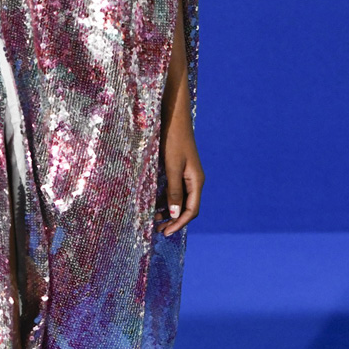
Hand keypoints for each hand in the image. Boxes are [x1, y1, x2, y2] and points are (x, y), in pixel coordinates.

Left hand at [155, 79, 204, 236]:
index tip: (165, 232)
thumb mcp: (171, 167)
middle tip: (158, 230)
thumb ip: (173, 191)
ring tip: (153, 219)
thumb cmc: (172, 139)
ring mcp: (186, 174)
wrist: (173, 116)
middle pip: (187, 208)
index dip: (179, 223)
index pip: (191, 211)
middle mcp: (194, 180)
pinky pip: (173, 190)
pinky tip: (153, 204)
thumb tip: (174, 215)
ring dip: (167, 211)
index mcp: (196, 181)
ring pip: (179, 200)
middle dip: (173, 220)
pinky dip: (164, 199)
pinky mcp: (178, 169)